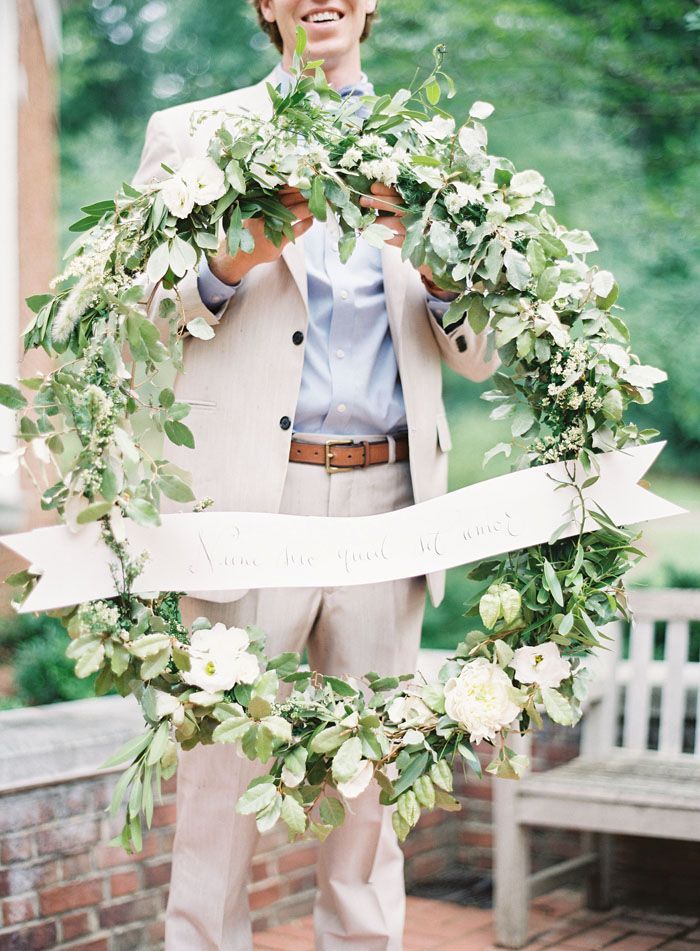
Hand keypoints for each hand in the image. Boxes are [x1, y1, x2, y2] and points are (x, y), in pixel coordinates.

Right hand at [208, 186, 313, 284]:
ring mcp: (270, 223)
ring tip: (322, 206)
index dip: (302, 182)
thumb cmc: (257, 227)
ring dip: (311, 208)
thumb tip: (300, 185)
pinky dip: (305, 224)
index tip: (315, 180)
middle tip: (326, 193)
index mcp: (262, 196)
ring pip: (295, 211)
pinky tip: (311, 221)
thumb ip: (277, 198)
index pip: (285, 185)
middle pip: (293, 197)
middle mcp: (265, 207)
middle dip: (311, 195)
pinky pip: (296, 229)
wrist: (243, 251)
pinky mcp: (276, 238)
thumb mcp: (261, 208)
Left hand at [359, 183, 457, 300]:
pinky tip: (373, 235)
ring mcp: (421, 229)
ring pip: (394, 224)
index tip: (373, 187)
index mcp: (423, 200)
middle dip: (377, 202)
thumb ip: (403, 199)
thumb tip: (375, 190)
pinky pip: (396, 240)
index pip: (403, 191)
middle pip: (397, 205)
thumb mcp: (418, 209)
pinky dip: (383, 237)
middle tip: (362, 201)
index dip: (387, 188)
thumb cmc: (424, 224)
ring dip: (377, 222)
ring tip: (364, 223)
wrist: (441, 250)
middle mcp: (423, 212)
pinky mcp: (418, 245)